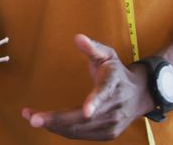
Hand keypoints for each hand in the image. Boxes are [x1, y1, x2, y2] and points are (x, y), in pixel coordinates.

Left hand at [20, 34, 153, 140]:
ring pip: (80, 129)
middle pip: (85, 118)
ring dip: (54, 126)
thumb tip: (78, 37)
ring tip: (32, 118)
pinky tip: (48, 124)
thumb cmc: (118, 72)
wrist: (140, 95)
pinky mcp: (107, 135)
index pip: (105, 95)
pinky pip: (81, 135)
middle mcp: (114, 109)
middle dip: (57, 119)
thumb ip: (92, 47)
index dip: (95, 102)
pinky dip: (62, 131)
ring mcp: (112, 125)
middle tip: (33, 118)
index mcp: (114, 86)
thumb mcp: (108, 55)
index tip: (86, 110)